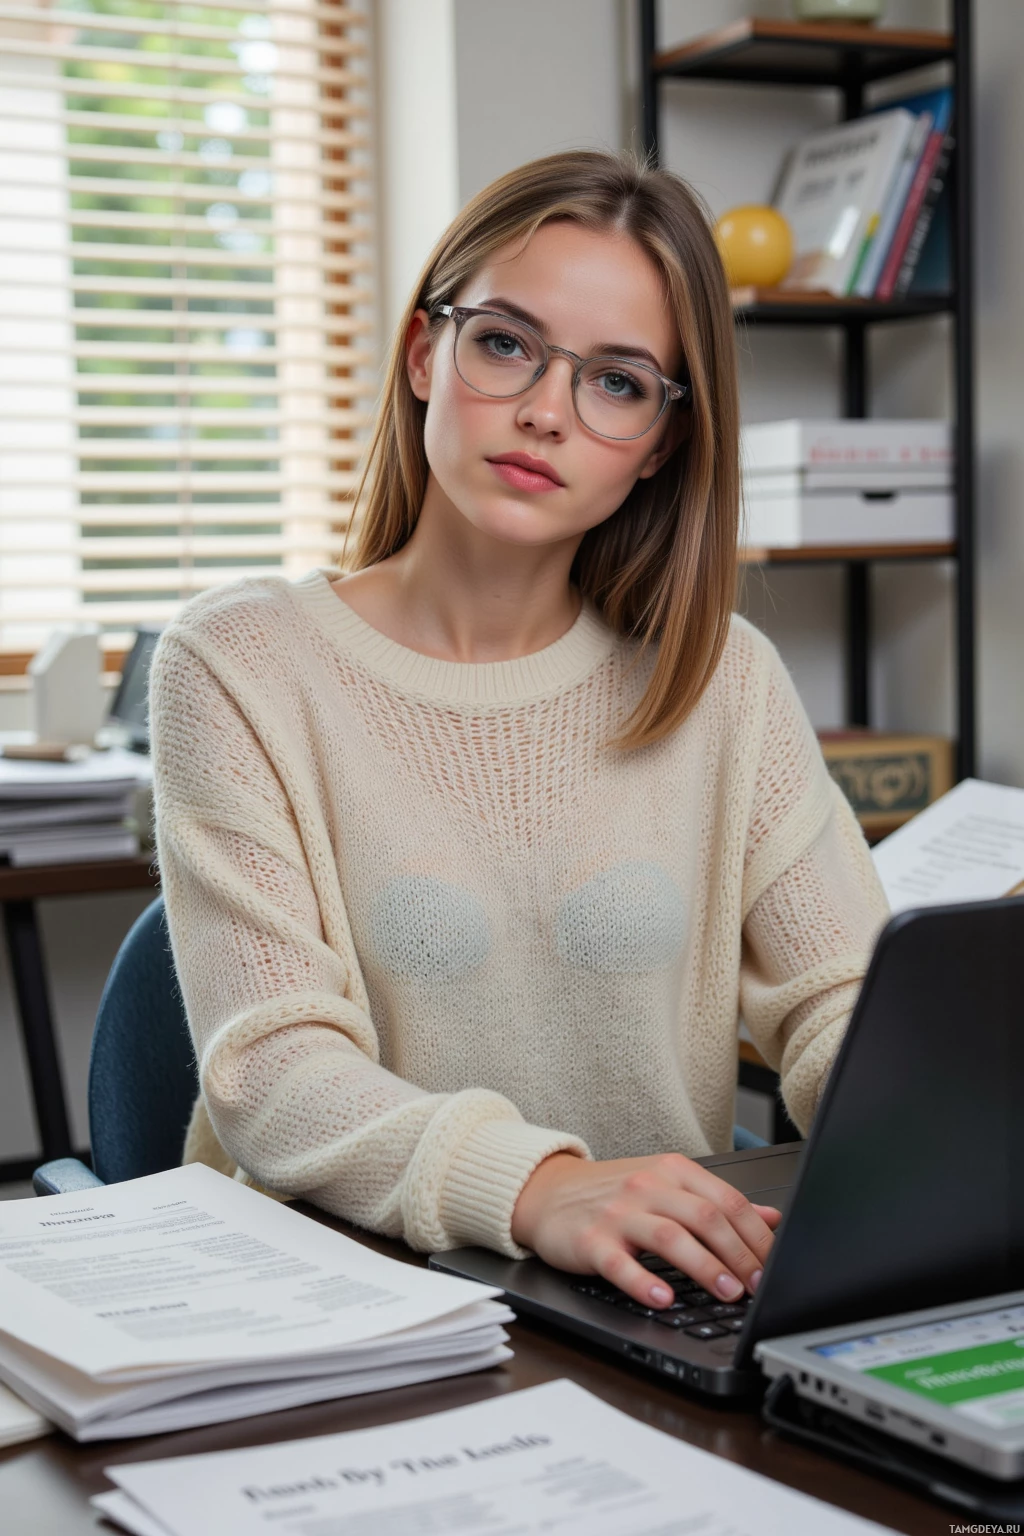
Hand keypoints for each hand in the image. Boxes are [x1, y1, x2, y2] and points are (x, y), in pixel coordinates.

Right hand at [510, 1152, 781, 1309]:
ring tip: (728, 1293)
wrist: (547, 1192)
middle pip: (705, 1217)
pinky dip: (643, 1282)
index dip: (757, 1236)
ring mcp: (618, 1213)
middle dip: (739, 1254)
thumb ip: (717, 1202)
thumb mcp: (667, 1186)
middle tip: (758, 1286)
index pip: (727, 1200)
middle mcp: (648, 1188)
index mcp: (672, 1172)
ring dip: (704, 1267)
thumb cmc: (613, 1192)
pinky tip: (663, 1298)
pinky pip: (620, 1263)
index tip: (777, 1266)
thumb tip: (773, 1219)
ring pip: (670, 1236)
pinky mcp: (591, 1240)